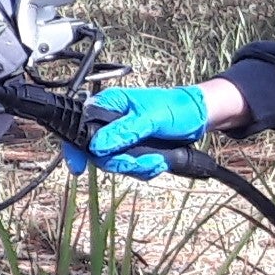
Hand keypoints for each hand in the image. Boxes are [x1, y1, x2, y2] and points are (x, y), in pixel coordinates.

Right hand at [63, 85, 208, 181]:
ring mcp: (121, 137)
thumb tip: (98, 145)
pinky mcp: (133, 150)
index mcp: (110, 104)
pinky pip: (129, 168)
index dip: (76, 147)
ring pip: (114, 163)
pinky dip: (144, 169)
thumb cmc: (175, 107)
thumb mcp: (150, 118)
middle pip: (97, 152)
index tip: (79, 166)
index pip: (81, 125)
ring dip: (136, 167)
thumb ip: (124, 131)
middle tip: (137, 163)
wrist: (197, 118)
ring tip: (157, 160)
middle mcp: (111, 121)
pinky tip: (159, 161)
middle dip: (119, 162)